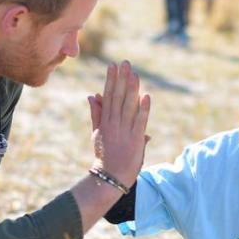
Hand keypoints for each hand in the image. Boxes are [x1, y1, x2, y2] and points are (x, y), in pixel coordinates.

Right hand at [87, 61, 150, 185]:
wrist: (110, 175)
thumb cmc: (104, 155)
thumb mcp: (97, 133)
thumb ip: (96, 114)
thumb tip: (92, 95)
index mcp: (105, 121)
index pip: (108, 96)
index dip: (111, 80)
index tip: (113, 66)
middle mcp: (114, 123)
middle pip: (118, 97)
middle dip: (122, 79)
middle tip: (125, 63)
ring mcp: (125, 130)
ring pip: (128, 105)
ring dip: (132, 89)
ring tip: (134, 74)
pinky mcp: (136, 138)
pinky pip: (140, 120)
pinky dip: (143, 108)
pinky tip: (146, 95)